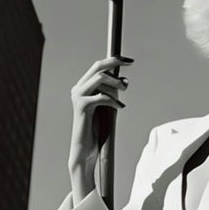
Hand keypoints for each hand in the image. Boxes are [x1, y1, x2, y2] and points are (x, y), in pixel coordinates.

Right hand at [67, 55, 133, 192]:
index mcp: (83, 86)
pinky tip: (120, 107)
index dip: (113, 60)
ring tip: (124, 91)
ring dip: (116, 82)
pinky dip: (113, 100)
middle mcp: (78, 88)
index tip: (129, 60)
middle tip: (130, 64)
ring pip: (100, 78)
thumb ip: (112, 92)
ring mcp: (78, 97)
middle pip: (97, 67)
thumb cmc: (97, 129)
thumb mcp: (107, 106)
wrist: (85, 150)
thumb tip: (124, 81)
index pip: (97, 66)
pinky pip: (101, 96)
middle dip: (115, 63)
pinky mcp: (81, 106)